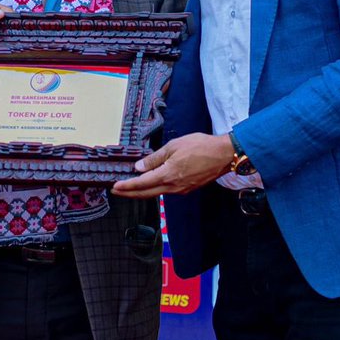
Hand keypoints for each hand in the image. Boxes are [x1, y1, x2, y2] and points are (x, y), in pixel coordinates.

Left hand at [112, 134, 234, 197]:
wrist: (224, 155)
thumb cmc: (201, 146)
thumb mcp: (173, 146)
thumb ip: (155, 158)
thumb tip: (139, 167)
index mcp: (168, 175)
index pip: (141, 184)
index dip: (127, 186)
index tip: (115, 187)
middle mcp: (174, 187)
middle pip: (146, 193)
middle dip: (129, 193)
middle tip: (116, 191)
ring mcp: (182, 190)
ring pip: (157, 193)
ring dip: (142, 192)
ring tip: (130, 188)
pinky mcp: (188, 188)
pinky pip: (167, 190)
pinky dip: (155, 188)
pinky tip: (151, 183)